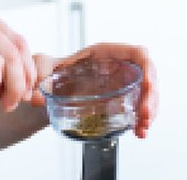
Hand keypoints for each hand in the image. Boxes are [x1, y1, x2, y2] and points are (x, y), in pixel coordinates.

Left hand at [28, 43, 158, 138]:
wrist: (46, 91)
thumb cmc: (48, 73)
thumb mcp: (42, 68)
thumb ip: (39, 74)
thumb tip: (36, 96)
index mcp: (105, 54)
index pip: (136, 54)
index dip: (147, 67)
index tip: (148, 84)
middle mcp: (117, 67)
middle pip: (146, 77)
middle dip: (150, 97)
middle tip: (145, 117)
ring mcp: (121, 84)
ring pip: (146, 94)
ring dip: (149, 112)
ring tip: (142, 129)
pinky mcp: (120, 101)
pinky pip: (138, 108)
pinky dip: (142, 120)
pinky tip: (139, 132)